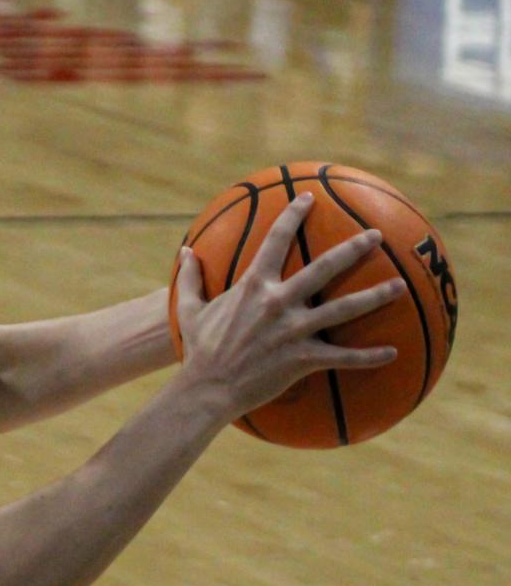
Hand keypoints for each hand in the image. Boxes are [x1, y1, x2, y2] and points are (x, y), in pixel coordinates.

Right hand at [172, 194, 402, 421]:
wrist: (208, 387)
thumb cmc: (200, 347)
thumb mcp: (188, 308)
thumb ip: (189, 277)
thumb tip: (185, 251)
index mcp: (252, 285)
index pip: (276, 239)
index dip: (293, 214)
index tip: (309, 197)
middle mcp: (278, 302)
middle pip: (324, 268)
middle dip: (353, 248)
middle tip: (377, 235)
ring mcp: (294, 330)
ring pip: (344, 309)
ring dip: (375, 296)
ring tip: (400, 285)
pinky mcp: (304, 358)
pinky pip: (344, 356)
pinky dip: (370, 356)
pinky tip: (392, 352)